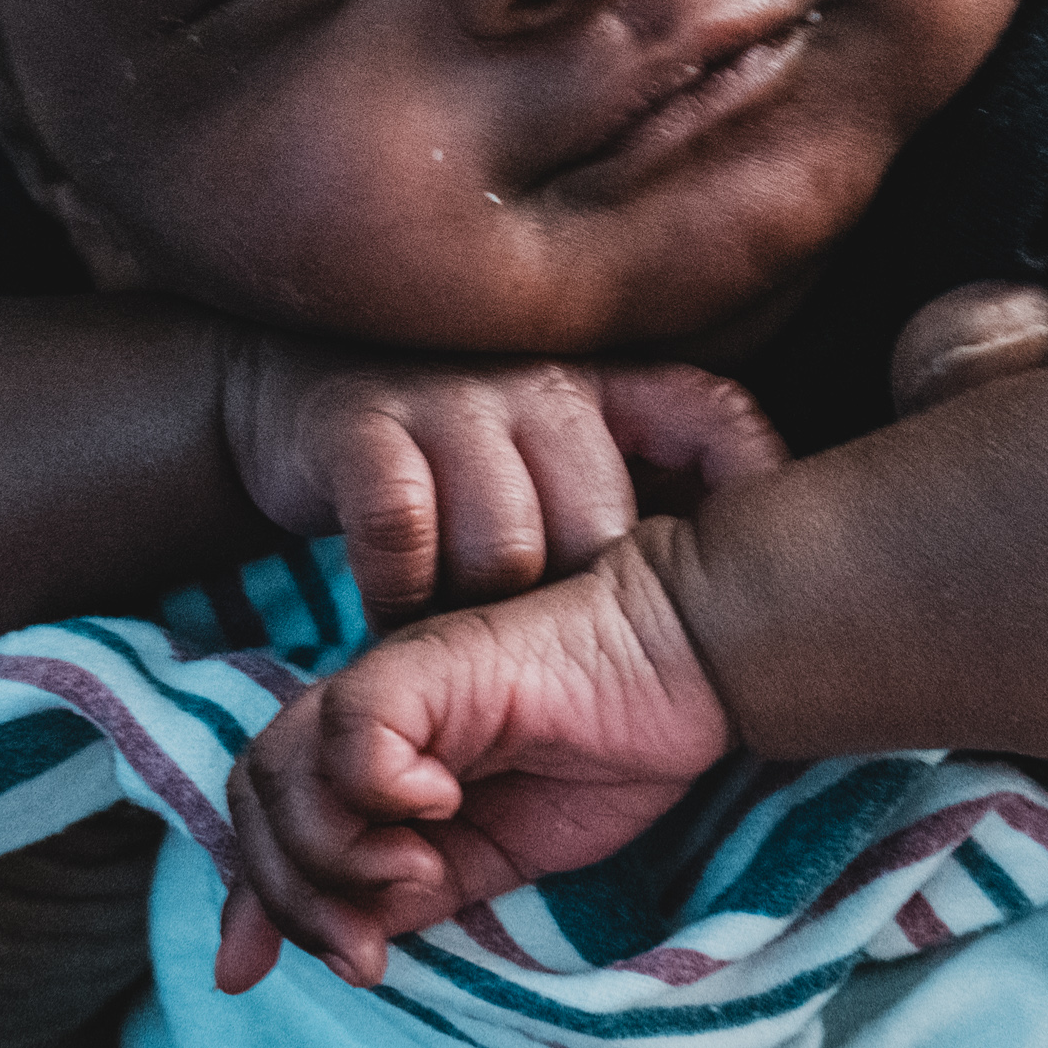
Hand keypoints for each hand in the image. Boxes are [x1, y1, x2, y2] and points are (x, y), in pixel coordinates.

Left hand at [212, 528, 725, 992]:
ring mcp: (391, 680)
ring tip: (417, 876)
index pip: (261, 819)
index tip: (248, 974)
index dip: (246, 897)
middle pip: (254, 798)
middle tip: (362, 949)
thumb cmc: (601, 754)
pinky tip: (444, 806)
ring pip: (286, 767)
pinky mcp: (431, 661)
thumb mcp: (488, 857)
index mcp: (368, 756)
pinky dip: (380, 784)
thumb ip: (408, 892)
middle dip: (288, 895)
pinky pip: (356, 725)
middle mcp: (362, 711)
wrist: (683, 666)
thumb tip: (342, 951)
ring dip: (335, 854)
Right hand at [214, 333, 780, 624]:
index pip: (710, 415)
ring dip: (483, 620)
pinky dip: (400, 598)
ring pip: (504, 547)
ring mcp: (451, 401)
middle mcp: (540, 385)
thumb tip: (748, 579)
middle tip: (552, 663)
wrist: (295, 387)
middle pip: (600, 528)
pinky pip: (402, 535)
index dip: (747, 476)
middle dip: (581, 610)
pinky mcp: (362, 428)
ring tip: (467, 652)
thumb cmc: (450, 451)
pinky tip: (395, 618)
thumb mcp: (554, 452)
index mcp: (605, 387)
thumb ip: (645, 491)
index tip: (751, 547)